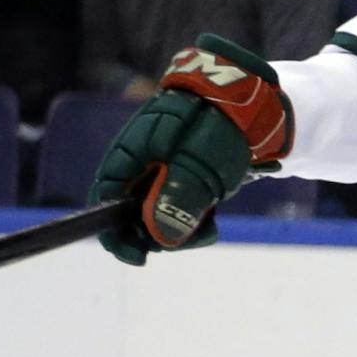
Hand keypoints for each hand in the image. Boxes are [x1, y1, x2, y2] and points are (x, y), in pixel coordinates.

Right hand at [89, 36, 294, 264]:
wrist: (251, 98)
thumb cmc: (220, 124)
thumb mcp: (200, 165)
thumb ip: (176, 199)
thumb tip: (160, 239)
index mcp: (128, 154)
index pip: (104, 202)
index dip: (115, 235)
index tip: (140, 258)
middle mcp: (136, 163)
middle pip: (129, 214)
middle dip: (158, 234)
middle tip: (197, 235)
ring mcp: (157, 169)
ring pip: (155, 213)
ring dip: (179, 226)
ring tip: (210, 222)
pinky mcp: (178, 174)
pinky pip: (174, 205)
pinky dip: (190, 216)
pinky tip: (212, 215)